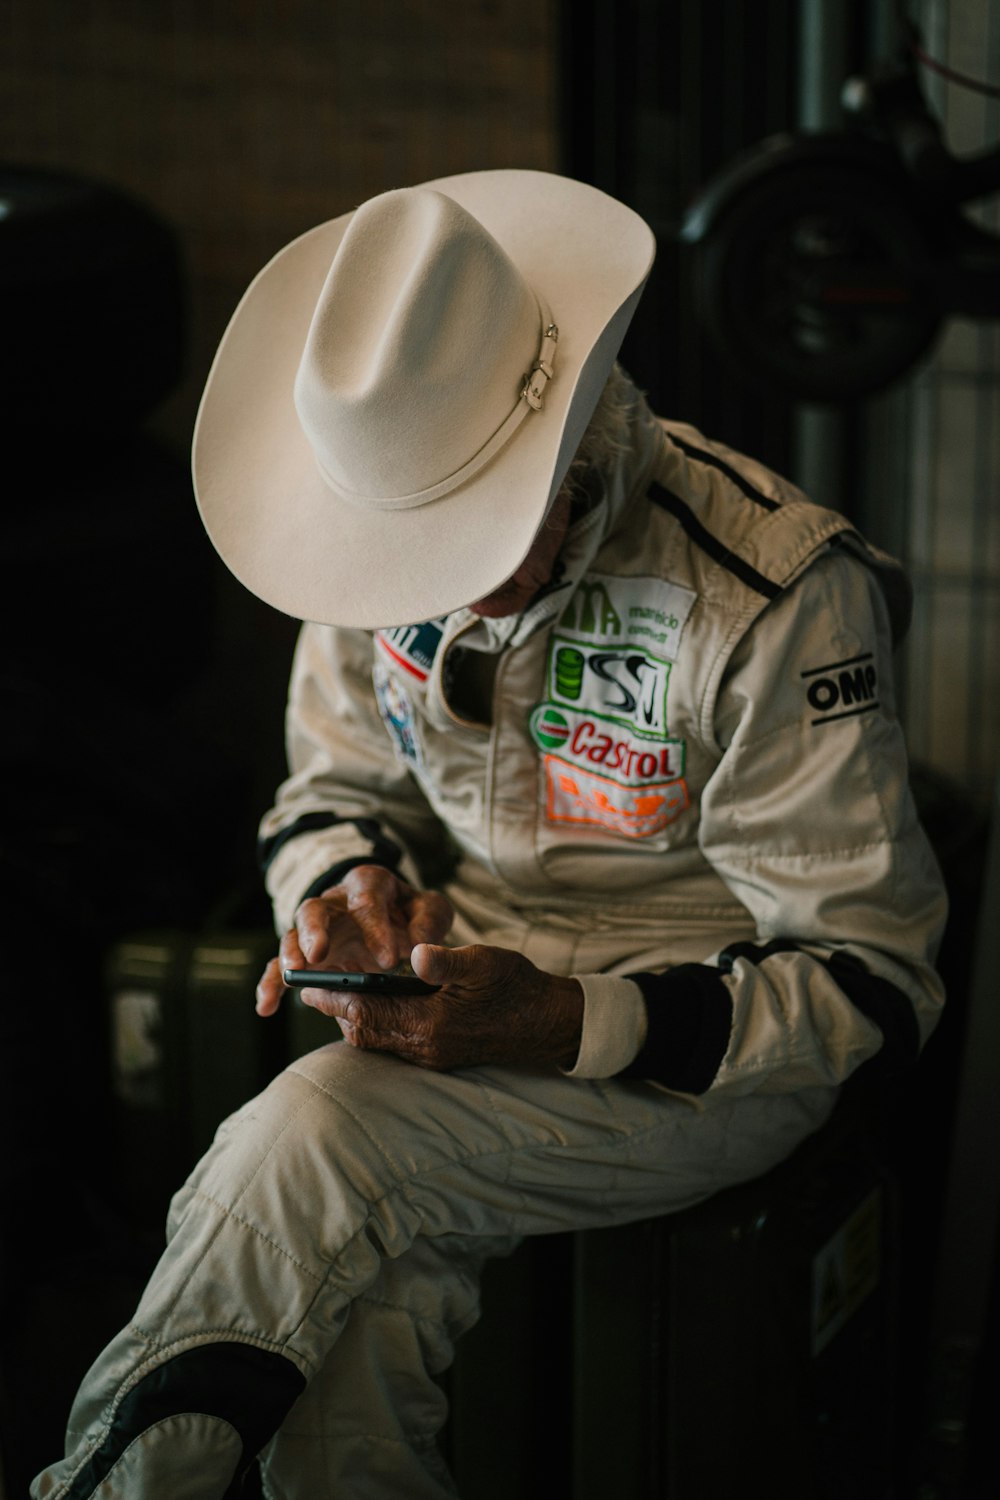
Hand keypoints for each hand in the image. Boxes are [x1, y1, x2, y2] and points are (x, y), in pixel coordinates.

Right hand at [255, 865, 453, 1015]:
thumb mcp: (430, 910)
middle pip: (315, 909)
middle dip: (314, 931)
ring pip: (293, 935)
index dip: (375, 928)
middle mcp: (335, 904)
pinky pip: (281, 967)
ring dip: (290, 955)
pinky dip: (271, 985)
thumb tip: (420, 946)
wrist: (394, 921)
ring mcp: (316, 930)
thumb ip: (429, 922)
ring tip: (293, 974)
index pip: (367, 900)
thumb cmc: (412, 914)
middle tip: (318, 955)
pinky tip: (266, 1006)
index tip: (388, 959)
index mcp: (368, 885)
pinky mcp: (306, 956)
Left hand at [300, 942, 583, 1071]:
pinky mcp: (441, 1055)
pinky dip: (378, 1026)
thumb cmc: (517, 987)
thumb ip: (445, 960)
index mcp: (430, 1024)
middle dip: (338, 1013)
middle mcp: (425, 1046)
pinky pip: (395, 1044)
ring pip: (378, 1042)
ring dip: (357, 1021)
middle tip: (316, 989)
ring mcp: (433, 1055)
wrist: (549, 1023)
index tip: (308, 986)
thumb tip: (413, 953)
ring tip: (342, 995)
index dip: (334, 1000)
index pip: (366, 1015)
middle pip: (364, 1035)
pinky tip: (380, 1005)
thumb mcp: (484, 962)